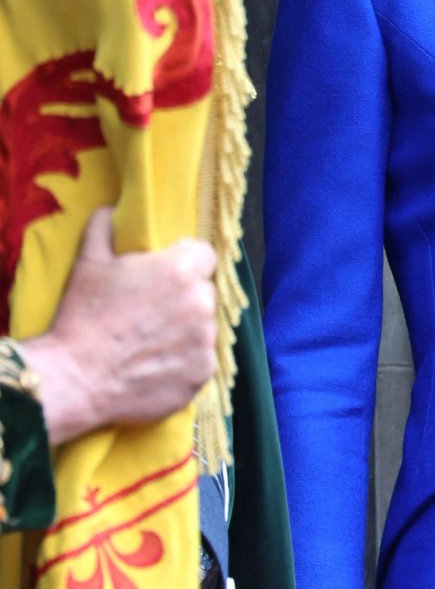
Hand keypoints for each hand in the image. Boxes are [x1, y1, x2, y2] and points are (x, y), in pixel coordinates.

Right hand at [22, 208, 217, 445]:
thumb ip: (104, 228)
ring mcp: (205, 340)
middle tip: (151, 310)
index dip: (185, 261)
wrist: (74, 379)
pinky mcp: (202, 373)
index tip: (165, 274)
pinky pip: (200, 359)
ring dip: (185, 329)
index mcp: (180, 270)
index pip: (204, 253)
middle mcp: (201, 303)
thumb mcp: (88, 264)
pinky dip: (183, 361)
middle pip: (203, 290)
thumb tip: (110, 209)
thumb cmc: (82, 317)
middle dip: (183, 296)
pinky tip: (155, 364)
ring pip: (203, 326)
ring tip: (149, 340)